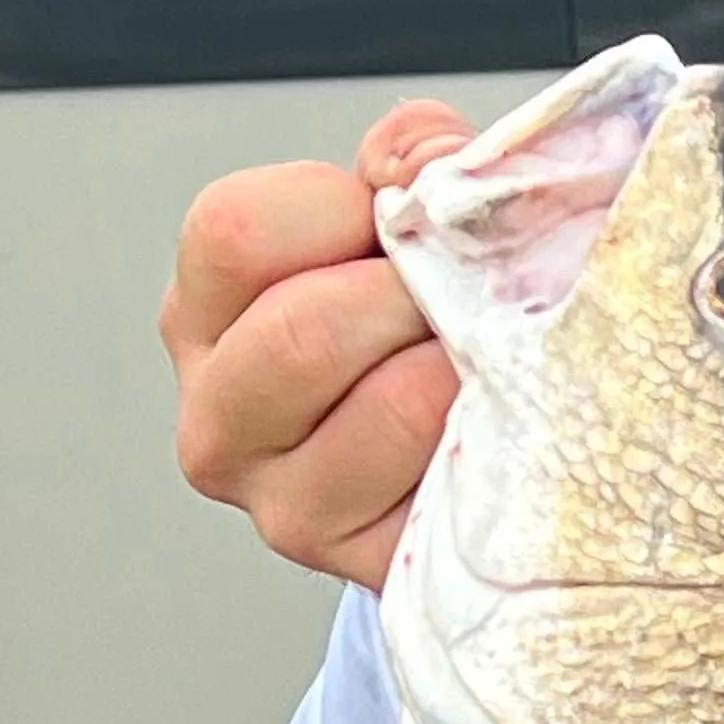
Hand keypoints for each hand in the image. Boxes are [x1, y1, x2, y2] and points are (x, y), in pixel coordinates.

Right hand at [166, 97, 474, 588]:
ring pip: (389, 409)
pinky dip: (503, 434)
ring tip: (501, 356)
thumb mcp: (412, 221)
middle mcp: (220, 418)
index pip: (234, 231)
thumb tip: (425, 157)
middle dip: (414, 295)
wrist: (494, 461)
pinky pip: (454, 483)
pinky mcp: (373, 566)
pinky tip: (518, 420)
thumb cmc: (432, 328)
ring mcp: (288, 505)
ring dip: (469, 367)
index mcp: (204, 315)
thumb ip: (410, 159)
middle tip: (474, 296)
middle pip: (301, 329)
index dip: (348, 208)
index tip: (409, 223)